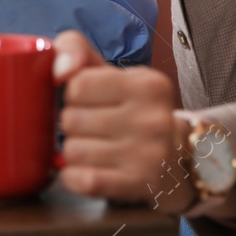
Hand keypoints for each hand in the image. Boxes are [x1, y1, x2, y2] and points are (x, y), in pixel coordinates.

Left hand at [52, 30, 192, 212]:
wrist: (177, 156)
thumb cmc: (131, 108)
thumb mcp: (111, 73)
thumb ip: (76, 50)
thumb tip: (58, 69)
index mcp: (146, 84)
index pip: (79, 84)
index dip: (73, 93)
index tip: (86, 100)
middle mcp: (152, 119)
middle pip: (71, 119)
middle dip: (72, 123)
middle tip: (89, 126)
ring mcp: (148, 155)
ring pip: (73, 151)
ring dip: (73, 150)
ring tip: (92, 146)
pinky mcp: (139, 184)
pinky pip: (84, 181)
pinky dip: (72, 176)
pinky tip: (83, 169)